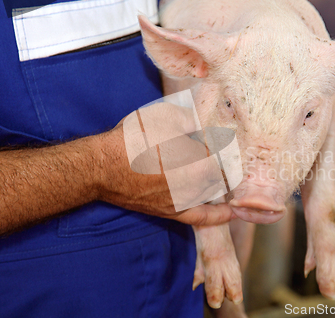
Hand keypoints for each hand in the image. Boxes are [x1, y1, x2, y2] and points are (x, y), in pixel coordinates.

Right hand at [96, 102, 234, 225]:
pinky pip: (202, 217)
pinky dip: (218, 215)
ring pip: (213, 191)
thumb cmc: (134, 140)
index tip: (221, 135)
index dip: (223, 143)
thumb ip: (191, 118)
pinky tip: (231, 212)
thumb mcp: (165, 116)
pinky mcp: (173, 212)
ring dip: (220, 181)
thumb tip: (202, 120)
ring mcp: (186, 201)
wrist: (103, 167)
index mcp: (201, 161)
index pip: (224, 154)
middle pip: (222, 173)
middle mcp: (198, 186)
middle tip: (221, 152)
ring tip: (222, 171)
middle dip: (223, 162)